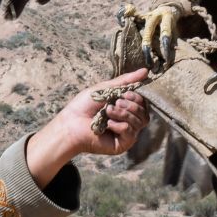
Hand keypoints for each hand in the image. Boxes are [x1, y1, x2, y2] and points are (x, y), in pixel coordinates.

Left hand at [27, 70, 149, 183]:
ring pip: (139, 123)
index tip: (125, 94)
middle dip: (131, 106)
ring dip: (123, 114)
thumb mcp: (106, 88)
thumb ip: (126, 81)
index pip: (143, 104)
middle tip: (115, 103)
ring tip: (107, 111)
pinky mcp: (122, 145)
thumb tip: (146, 71)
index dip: (138, 98)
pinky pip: (130, 133)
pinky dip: (119, 125)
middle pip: (145, 114)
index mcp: (125, 109)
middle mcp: (128, 122)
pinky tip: (107, 124)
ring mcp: (126, 135)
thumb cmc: (84, 106)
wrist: (71, 122)